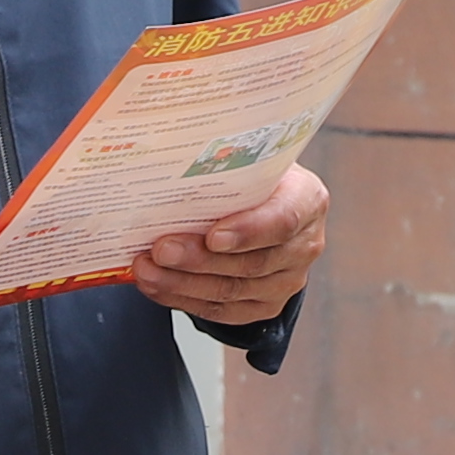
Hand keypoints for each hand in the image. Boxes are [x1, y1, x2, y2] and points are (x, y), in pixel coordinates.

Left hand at [135, 161, 331, 326]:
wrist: (264, 205)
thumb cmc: (253, 178)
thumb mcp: (252, 160)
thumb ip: (225, 161)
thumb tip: (170, 143)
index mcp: (307, 200)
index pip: (283, 220)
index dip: (248, 231)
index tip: (213, 236)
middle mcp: (304, 245)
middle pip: (251, 263)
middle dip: (199, 259)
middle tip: (160, 249)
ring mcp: (287, 281)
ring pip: (231, 291)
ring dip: (182, 283)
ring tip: (146, 269)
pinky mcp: (265, 306)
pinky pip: (221, 311)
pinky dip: (183, 299)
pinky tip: (156, 285)